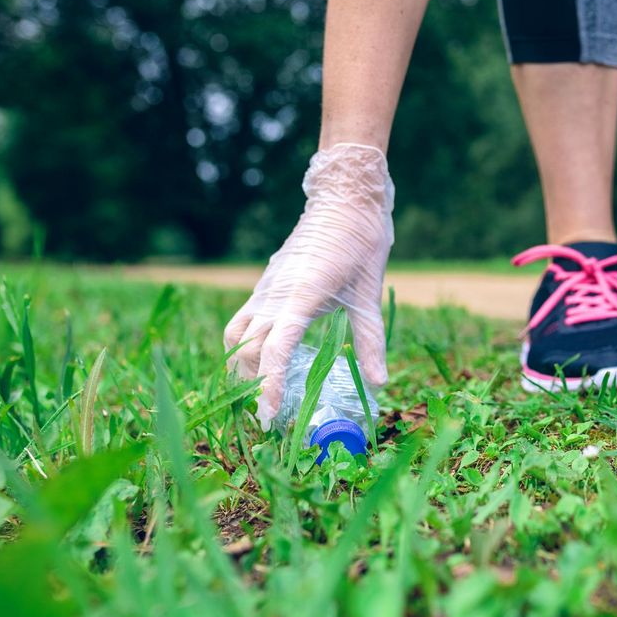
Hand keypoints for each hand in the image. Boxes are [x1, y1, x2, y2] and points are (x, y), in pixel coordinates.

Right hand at [224, 143, 393, 427]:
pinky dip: (246, 345)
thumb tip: (380, 383)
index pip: (274, 352)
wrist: (345, 198)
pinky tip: (265, 361)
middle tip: (268, 418)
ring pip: (236, 335)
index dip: (269, 387)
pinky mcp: (266, 283)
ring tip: (259, 393)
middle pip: (246, 350)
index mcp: (300, 298)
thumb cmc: (362, 242)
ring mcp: (266, 287)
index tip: (271, 416)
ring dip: (241, 366)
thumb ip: (370, 341)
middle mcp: (274, 294)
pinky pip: (244, 320)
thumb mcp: (369, 295)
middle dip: (251, 386)